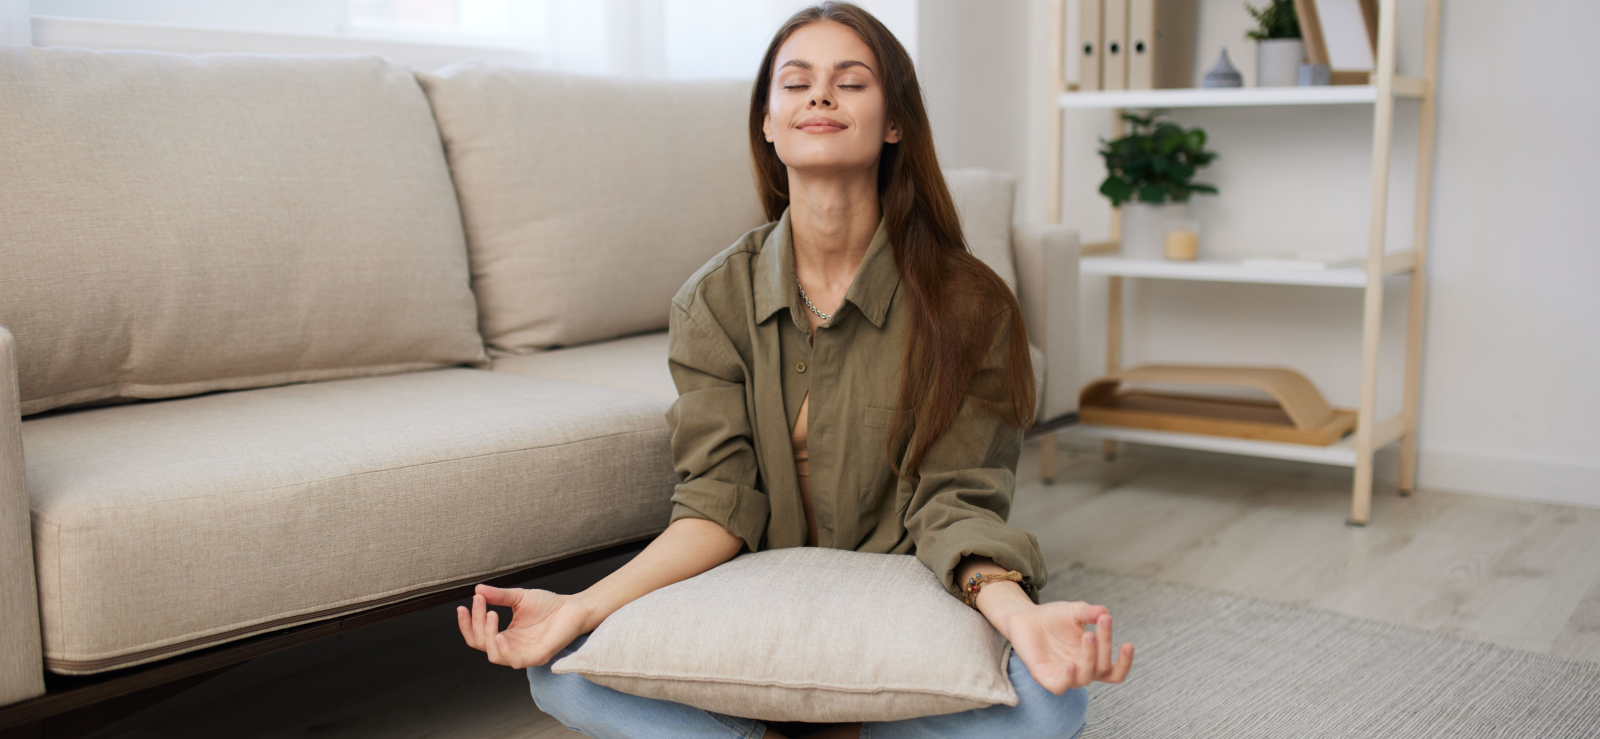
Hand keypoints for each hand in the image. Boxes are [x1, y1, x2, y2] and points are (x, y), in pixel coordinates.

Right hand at [456, 584, 592, 668]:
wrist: (574, 607)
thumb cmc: (548, 605)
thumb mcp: (518, 597)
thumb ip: (498, 596)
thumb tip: (478, 589)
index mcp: (505, 636)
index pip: (477, 637)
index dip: (467, 625)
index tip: (462, 606)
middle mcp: (512, 648)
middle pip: (482, 645)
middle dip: (475, 624)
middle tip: (479, 603)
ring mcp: (524, 654)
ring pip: (495, 655)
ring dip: (487, 636)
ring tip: (490, 614)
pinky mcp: (538, 656)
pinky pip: (515, 661)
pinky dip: (504, 650)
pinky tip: (499, 636)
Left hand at [996, 600, 1133, 693]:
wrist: (1025, 615)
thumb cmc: (1054, 617)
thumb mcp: (1076, 611)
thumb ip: (1090, 613)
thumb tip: (1104, 612)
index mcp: (1091, 660)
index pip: (1114, 671)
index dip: (1124, 663)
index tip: (1128, 644)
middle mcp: (1079, 670)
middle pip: (1102, 669)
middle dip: (1106, 645)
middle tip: (1104, 621)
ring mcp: (1062, 674)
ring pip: (1084, 678)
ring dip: (1090, 658)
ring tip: (1088, 635)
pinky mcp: (1043, 675)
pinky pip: (1058, 687)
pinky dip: (1067, 679)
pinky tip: (1071, 664)